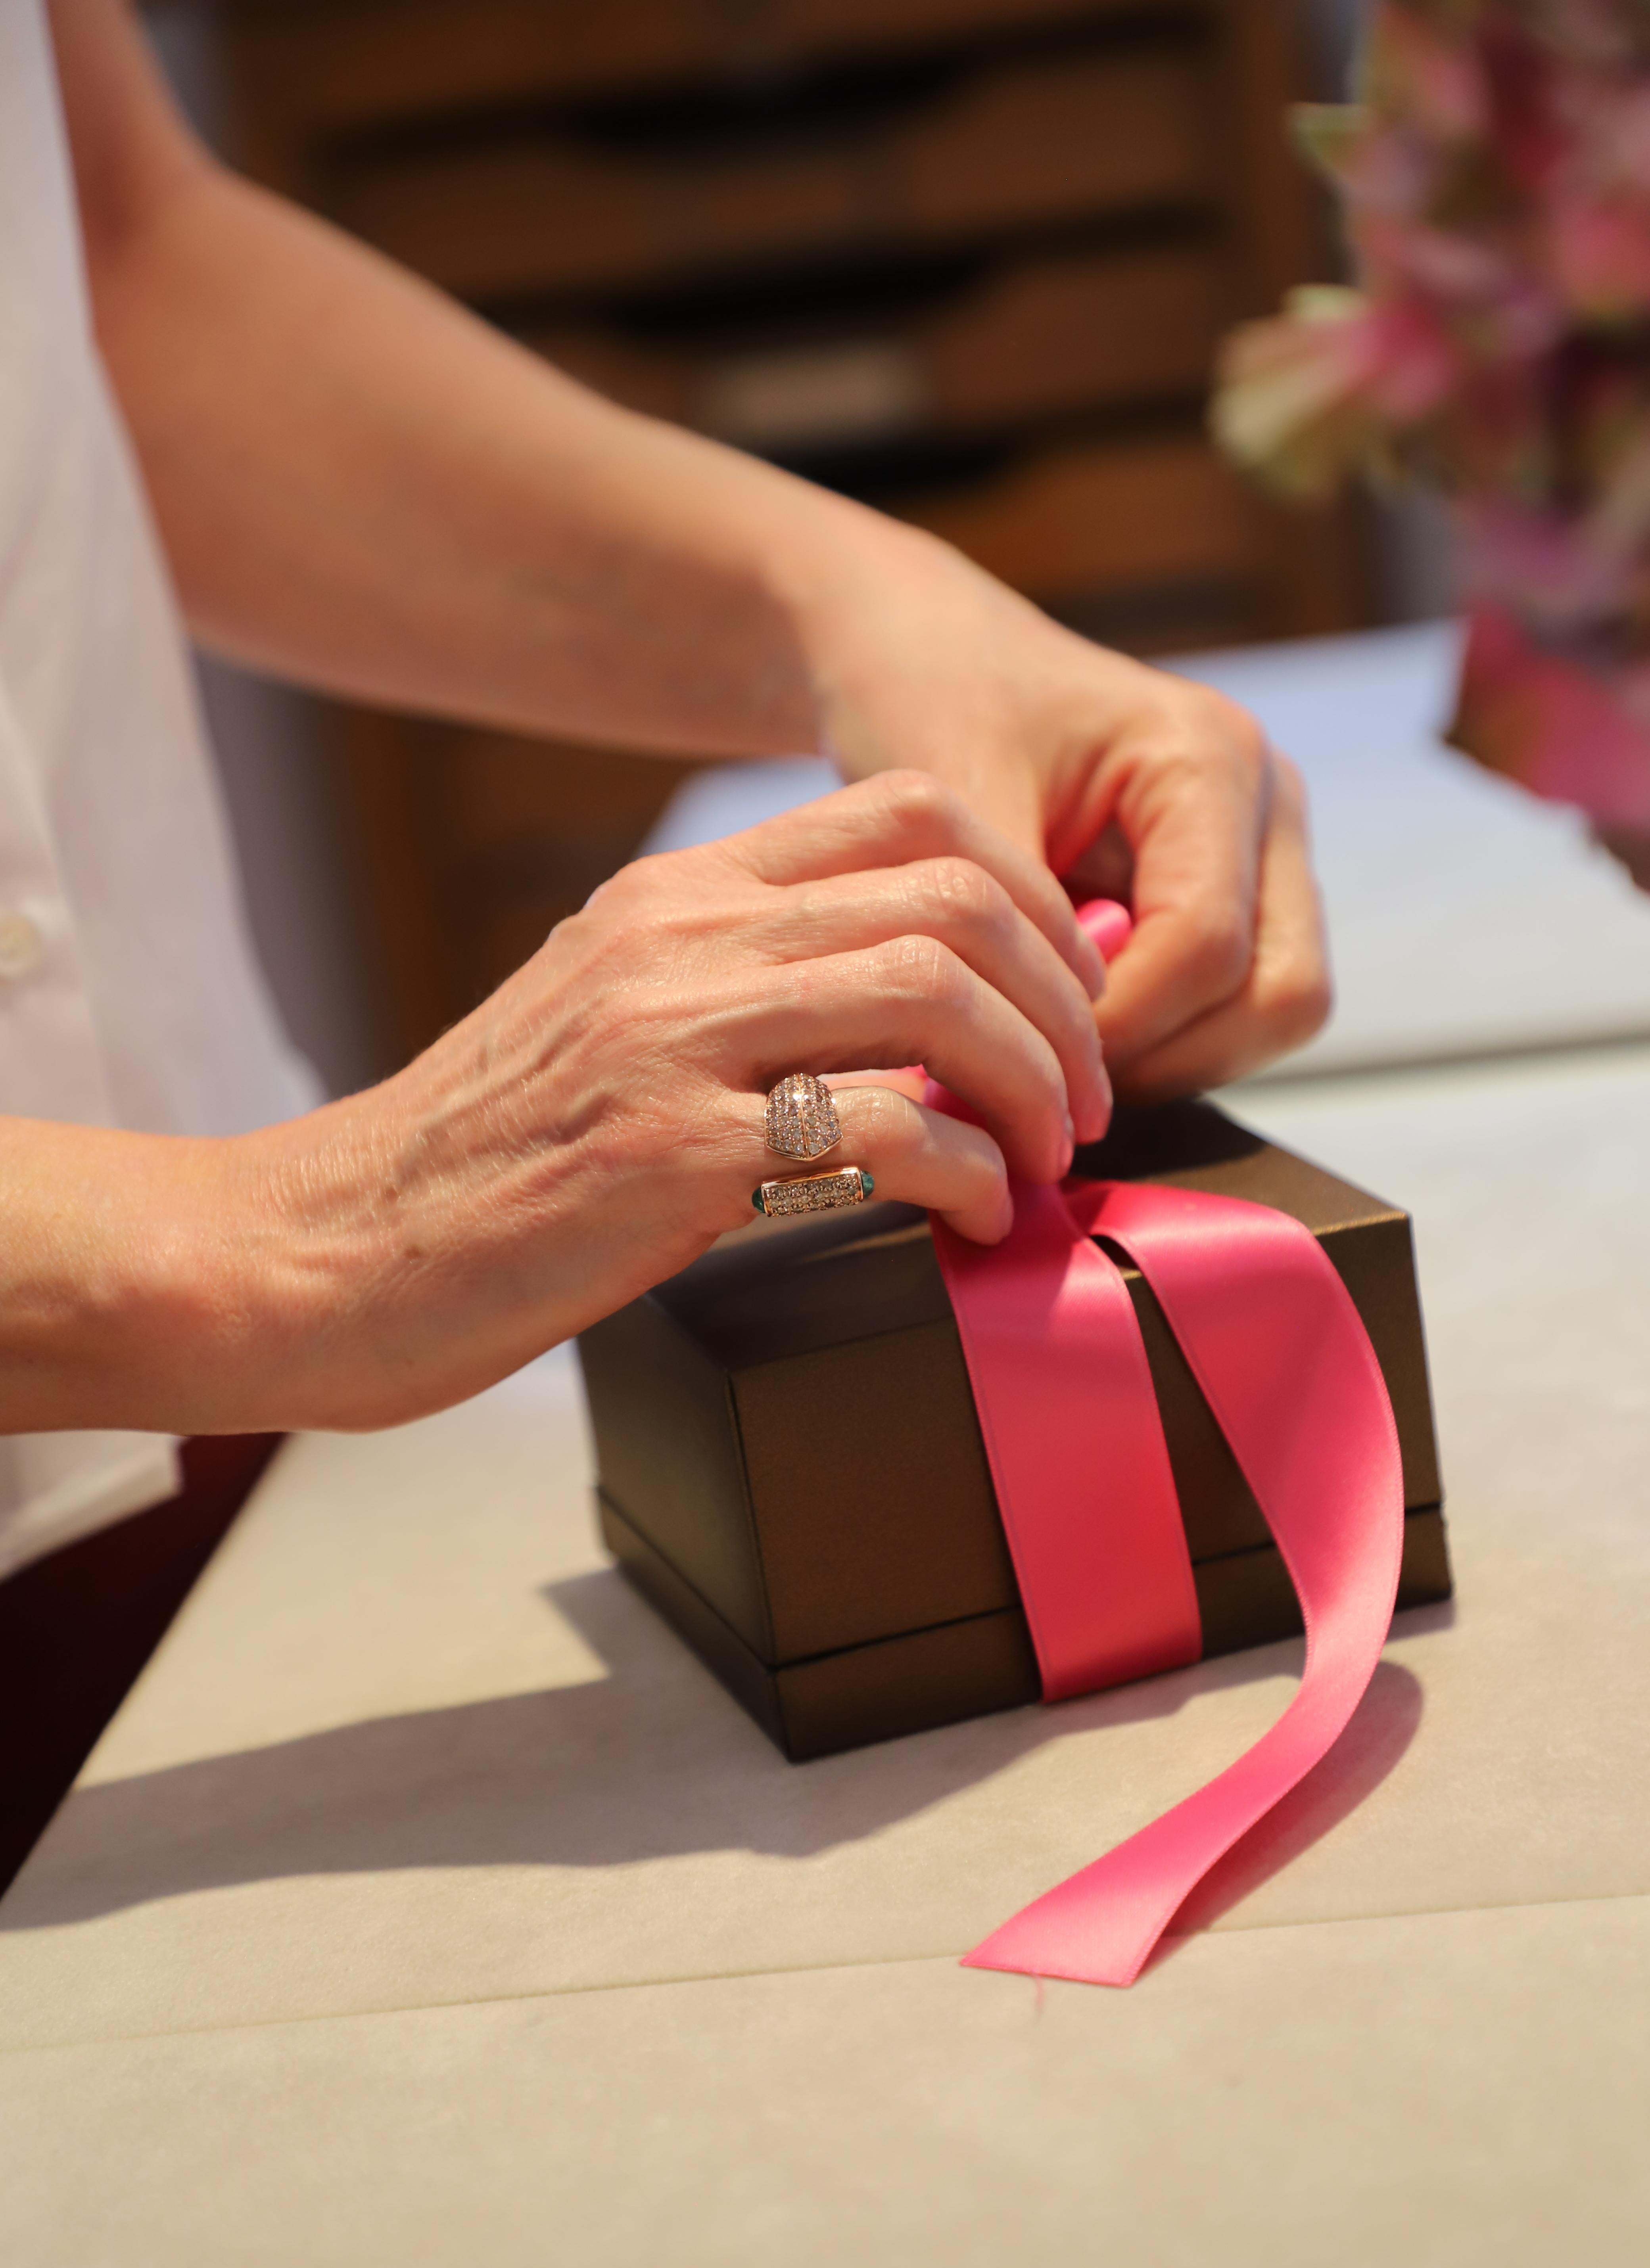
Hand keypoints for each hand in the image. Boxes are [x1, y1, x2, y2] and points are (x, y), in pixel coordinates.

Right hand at [160, 772, 1106, 1433]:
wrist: (331, 1248)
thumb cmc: (484, 1160)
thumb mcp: (608, 1023)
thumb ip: (737, 990)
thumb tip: (898, 1021)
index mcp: (672, 897)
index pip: (909, 813)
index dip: (1031, 896)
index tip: (1066, 995)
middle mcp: (676, 941)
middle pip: (951, 897)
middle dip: (1062, 1000)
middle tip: (1084, 1096)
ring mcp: (669, 1041)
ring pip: (935, 994)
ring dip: (1034, 1083)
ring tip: (1047, 1158)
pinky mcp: (665, 1155)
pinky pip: (879, 1129)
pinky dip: (966, 1172)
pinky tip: (974, 1213)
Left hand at [804, 529, 1330, 1096]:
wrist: (936, 661)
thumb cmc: (939, 703)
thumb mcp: (953, 801)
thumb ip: (1008, 922)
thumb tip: (1032, 1058)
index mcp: (1210, 756)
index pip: (1206, 945)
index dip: (1117, 1026)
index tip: (1022, 1058)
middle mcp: (1267, 803)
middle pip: (1280, 994)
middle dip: (1163, 1055)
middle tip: (1050, 1079)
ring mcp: (1268, 853)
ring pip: (1273, 1015)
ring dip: (1167, 1058)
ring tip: (1055, 1055)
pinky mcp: (1244, 896)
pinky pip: (1237, 1009)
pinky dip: (1161, 1041)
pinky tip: (1074, 1030)